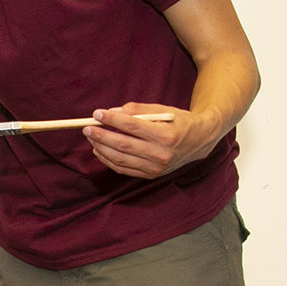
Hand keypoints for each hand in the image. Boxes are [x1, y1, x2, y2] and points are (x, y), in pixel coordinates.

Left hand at [82, 102, 204, 179]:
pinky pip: (124, 169)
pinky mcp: (151, 175)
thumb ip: (137, 110)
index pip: (132, 127)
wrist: (199, 141)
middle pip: (123, 145)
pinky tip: (99, 150)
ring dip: (102, 148)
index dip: (112, 120)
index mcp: (166, 135)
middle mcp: (161, 154)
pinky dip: (108, 160)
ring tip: (91, 138)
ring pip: (121, 159)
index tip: (97, 114)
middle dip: (101, 136)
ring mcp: (156, 168)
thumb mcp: (162, 110)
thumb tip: (112, 112)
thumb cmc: (178, 122)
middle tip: (87, 128)